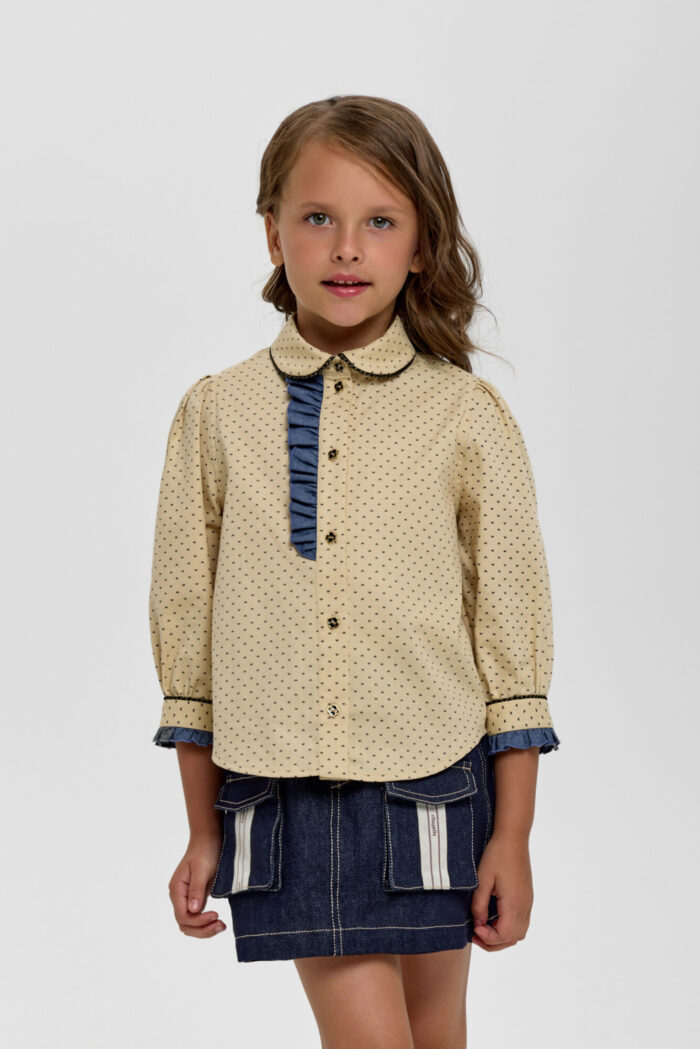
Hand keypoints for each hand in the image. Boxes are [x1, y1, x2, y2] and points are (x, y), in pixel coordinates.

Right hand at [168, 832, 226, 937]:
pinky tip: (217, 921)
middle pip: (184, 924)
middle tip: (221, 925)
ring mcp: (186, 898)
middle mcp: (178, 896)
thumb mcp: (202, 868)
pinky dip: (205, 923)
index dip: (198, 921)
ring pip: (190, 924)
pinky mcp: (195, 898)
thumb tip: (193, 910)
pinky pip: (196, 917)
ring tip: (221, 926)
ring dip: (204, 929)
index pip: (182, 916)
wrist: (209, 838)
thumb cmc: (205, 850)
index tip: (216, 914)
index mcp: (177, 889)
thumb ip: (197, 889)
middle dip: (202, 929)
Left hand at [469, 831, 532, 950]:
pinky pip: (521, 922)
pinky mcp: (527, 897)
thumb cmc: (497, 855)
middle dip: (493, 942)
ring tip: (484, 928)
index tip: (473, 928)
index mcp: (514, 904)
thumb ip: (479, 904)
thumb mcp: (482, 879)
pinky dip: (508, 927)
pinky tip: (494, 919)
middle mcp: (524, 906)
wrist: (513, 838)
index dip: (487, 938)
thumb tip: (478, 923)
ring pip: (519, 933)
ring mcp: (528, 902)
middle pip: (512, 939)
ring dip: (501, 937)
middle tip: (475, 934)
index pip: (504, 936)